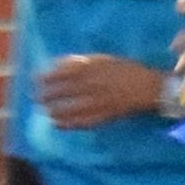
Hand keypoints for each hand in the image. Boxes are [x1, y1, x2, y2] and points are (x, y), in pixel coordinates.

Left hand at [33, 51, 165, 133]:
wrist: (148, 87)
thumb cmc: (125, 70)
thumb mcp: (104, 59)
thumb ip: (82, 62)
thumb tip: (59, 64)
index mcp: (95, 68)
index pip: (65, 72)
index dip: (49, 76)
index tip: (36, 79)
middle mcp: (95, 84)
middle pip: (66, 90)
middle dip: (48, 94)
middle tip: (36, 97)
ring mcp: (100, 102)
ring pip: (72, 107)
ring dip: (56, 110)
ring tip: (45, 111)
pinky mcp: (105, 116)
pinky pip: (83, 121)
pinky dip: (69, 124)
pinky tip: (57, 124)